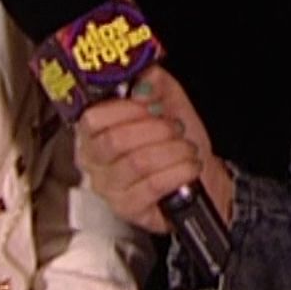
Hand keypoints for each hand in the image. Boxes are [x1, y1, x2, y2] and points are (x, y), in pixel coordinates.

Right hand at [76, 66, 232, 233]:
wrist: (198, 174)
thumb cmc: (176, 140)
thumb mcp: (168, 100)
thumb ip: (155, 81)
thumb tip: (144, 80)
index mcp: (94, 131)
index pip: (92, 119)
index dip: (126, 109)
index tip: (151, 105)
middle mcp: (94, 161)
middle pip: (116, 141)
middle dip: (156, 130)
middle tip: (175, 128)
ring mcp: (109, 188)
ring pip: (138, 163)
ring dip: (173, 151)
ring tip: (187, 149)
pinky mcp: (128, 209)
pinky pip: (153, 186)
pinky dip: (179, 171)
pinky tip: (189, 167)